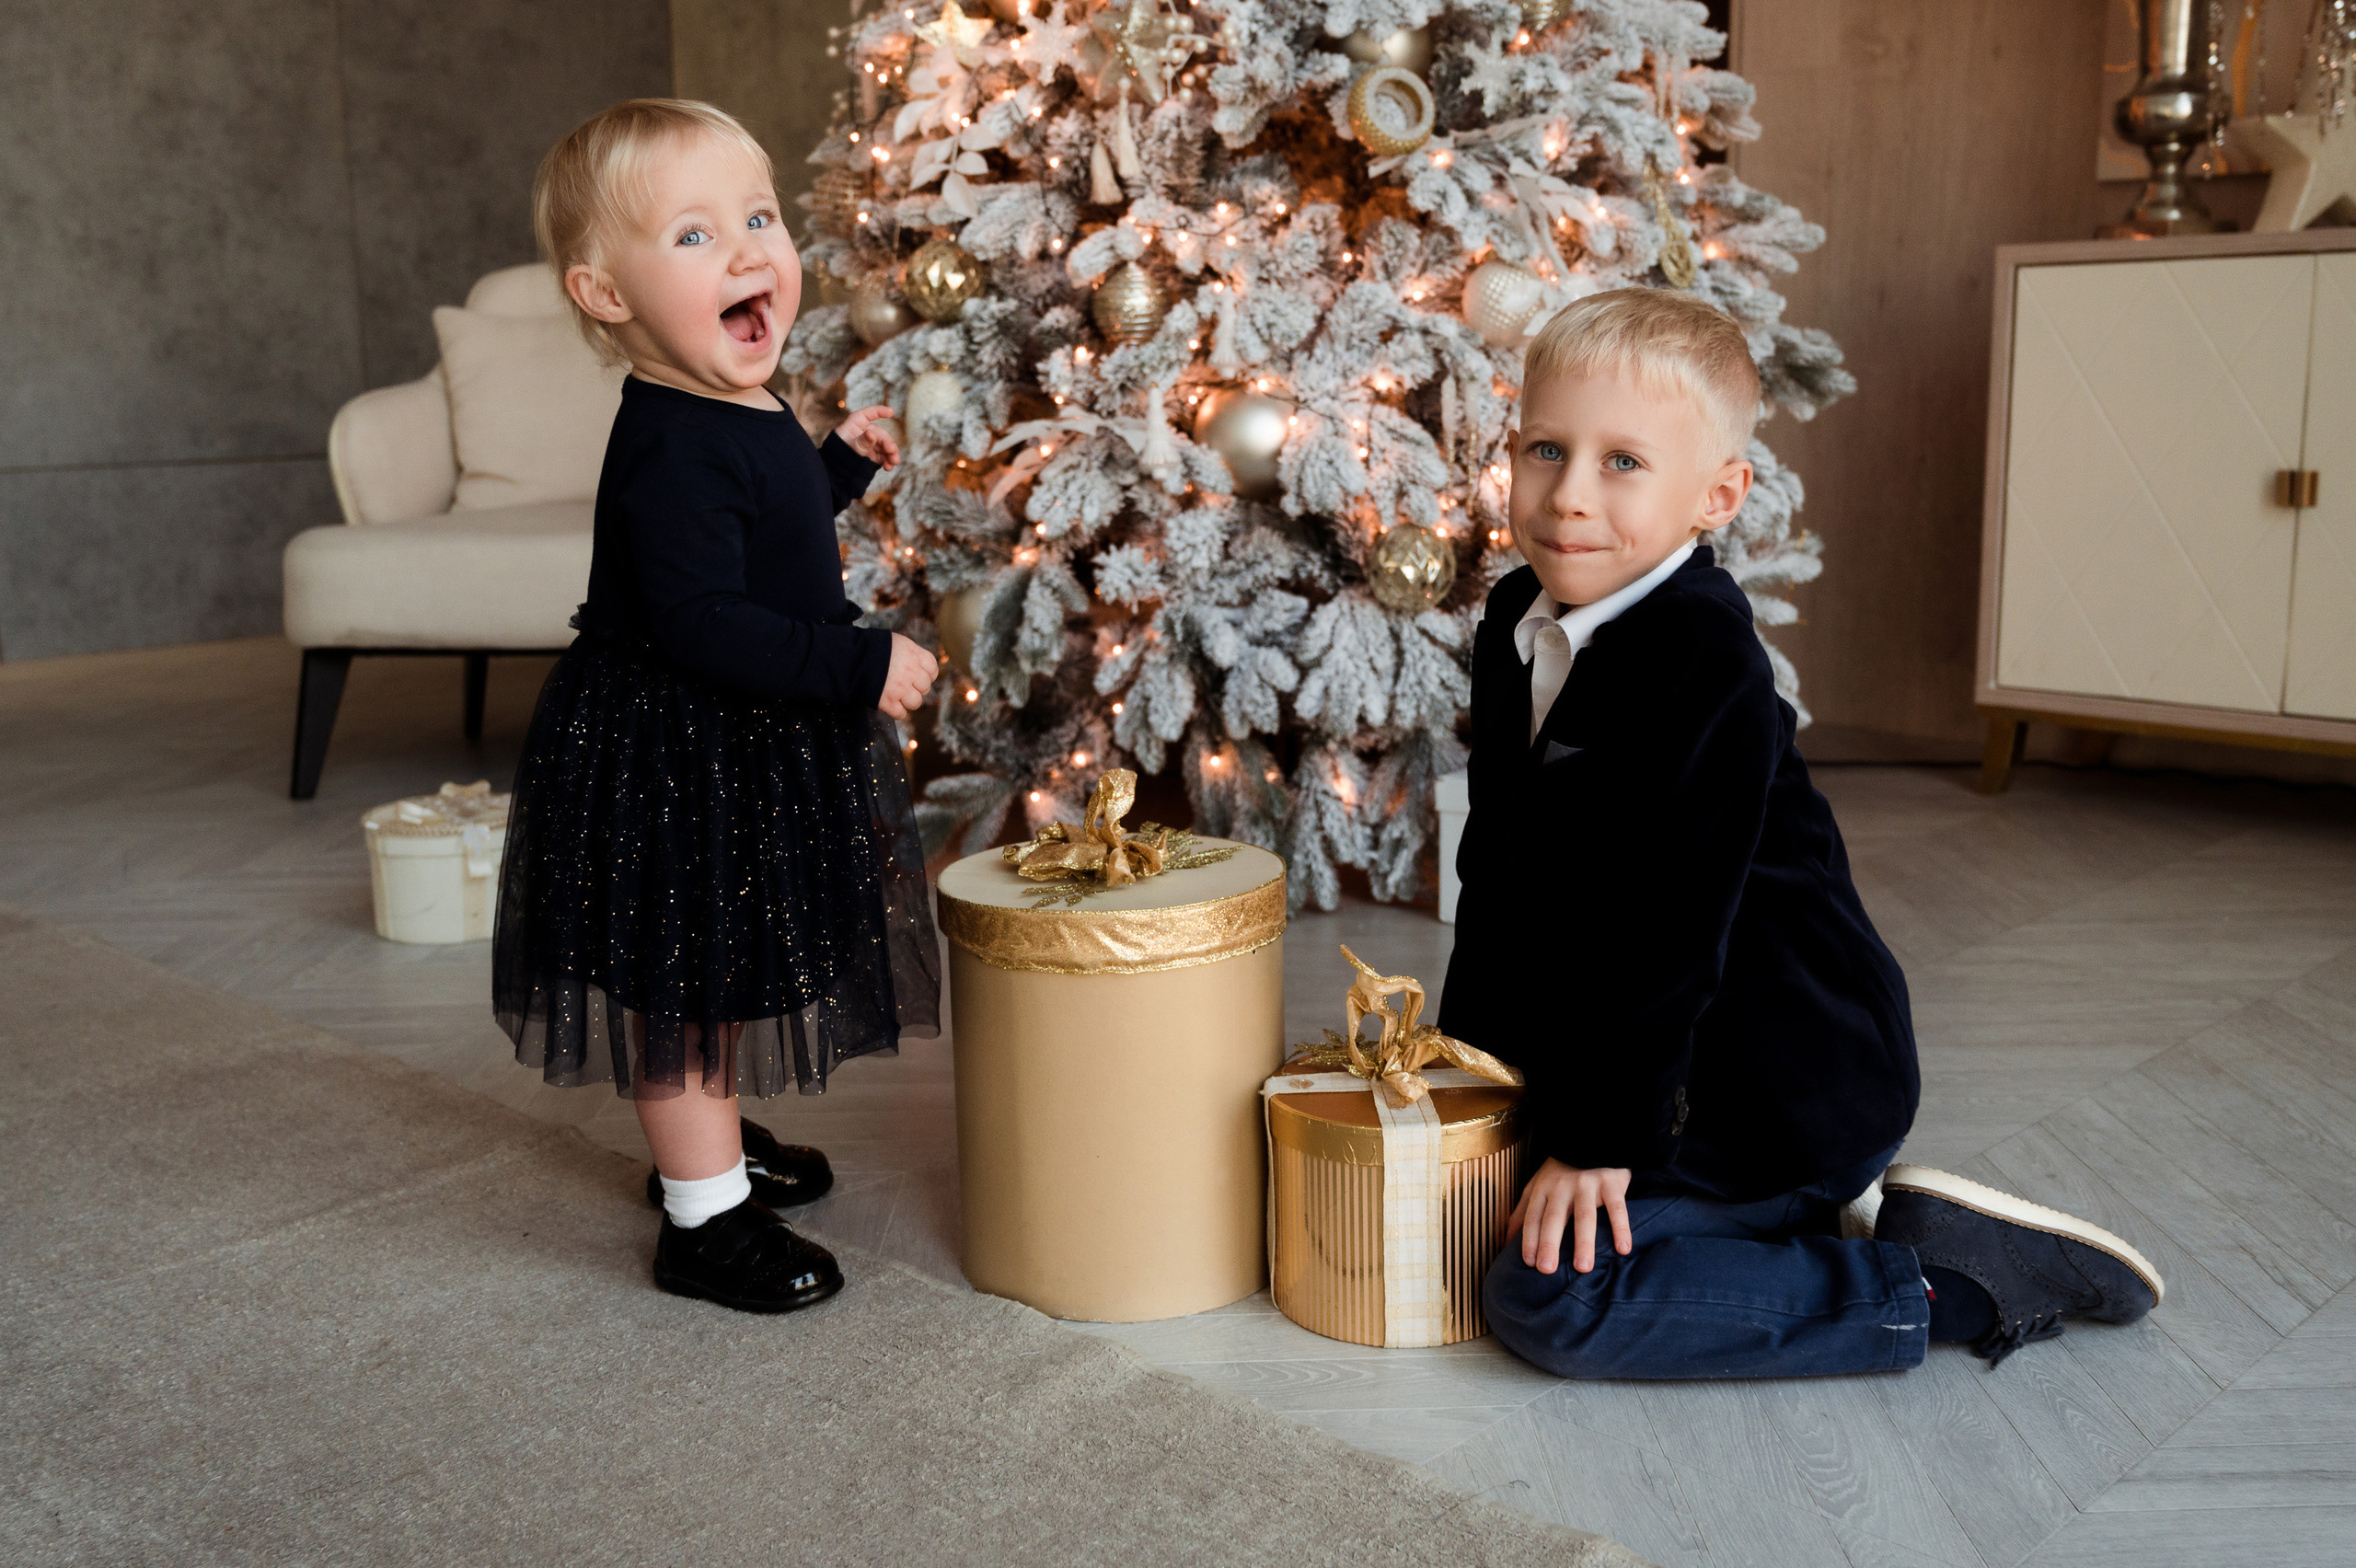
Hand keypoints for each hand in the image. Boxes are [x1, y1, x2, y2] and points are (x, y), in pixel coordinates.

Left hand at [838, 404, 900, 467]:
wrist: (835, 469)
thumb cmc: (839, 453)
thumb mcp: (850, 446)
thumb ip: (862, 441)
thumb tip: (872, 434)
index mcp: (857, 424)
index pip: (869, 414)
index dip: (880, 411)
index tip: (891, 412)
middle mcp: (866, 432)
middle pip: (881, 434)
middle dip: (889, 443)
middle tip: (892, 452)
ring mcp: (871, 444)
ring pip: (886, 446)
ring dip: (891, 454)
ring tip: (894, 461)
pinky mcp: (874, 455)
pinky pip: (884, 457)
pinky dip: (888, 462)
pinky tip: (889, 467)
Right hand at [877, 633, 937, 719]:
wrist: (853, 657)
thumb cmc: (874, 647)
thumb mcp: (897, 643)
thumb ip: (911, 654)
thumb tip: (920, 665)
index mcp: (914, 655)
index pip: (932, 669)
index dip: (927, 674)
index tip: (920, 676)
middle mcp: (910, 672)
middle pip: (925, 687)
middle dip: (916, 687)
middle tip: (905, 685)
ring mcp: (900, 688)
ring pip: (916, 702)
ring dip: (908, 700)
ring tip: (898, 695)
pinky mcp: (887, 701)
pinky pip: (901, 714)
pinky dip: (897, 711)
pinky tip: (891, 704)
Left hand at [1506, 1158, 1632, 1274]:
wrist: (1593, 1140)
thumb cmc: (1562, 1173)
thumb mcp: (1537, 1186)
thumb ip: (1522, 1213)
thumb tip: (1505, 1243)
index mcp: (1542, 1189)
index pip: (1533, 1217)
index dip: (1529, 1239)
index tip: (1529, 1263)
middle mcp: (1562, 1187)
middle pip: (1554, 1218)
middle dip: (1549, 1243)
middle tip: (1547, 1269)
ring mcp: (1588, 1185)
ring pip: (1585, 1216)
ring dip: (1584, 1242)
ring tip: (1583, 1268)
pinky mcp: (1612, 1184)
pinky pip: (1617, 1208)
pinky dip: (1621, 1228)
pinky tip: (1623, 1248)